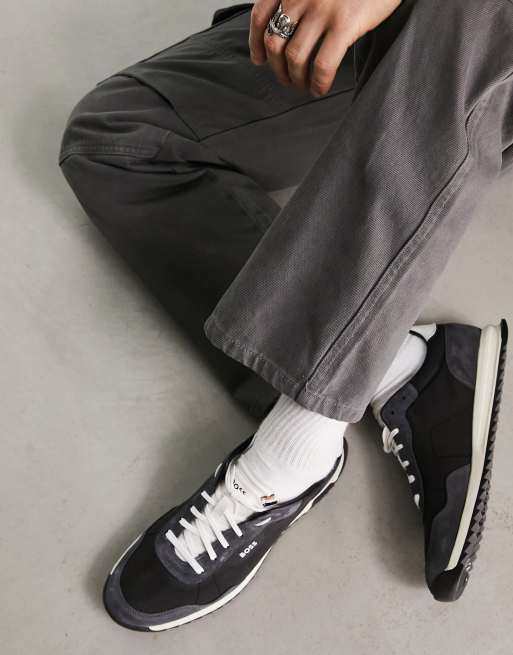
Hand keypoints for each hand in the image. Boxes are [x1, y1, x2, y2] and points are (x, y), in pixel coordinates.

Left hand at [249, 0, 400, 95]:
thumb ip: (303, 0)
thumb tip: (288, 33)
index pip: (261, 15)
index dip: (256, 42)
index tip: (259, 60)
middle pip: (275, 42)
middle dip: (278, 69)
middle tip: (289, 80)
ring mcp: (322, 9)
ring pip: (295, 58)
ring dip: (297, 79)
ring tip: (306, 86)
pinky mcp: (344, 24)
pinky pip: (322, 65)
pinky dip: (318, 82)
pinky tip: (321, 88)